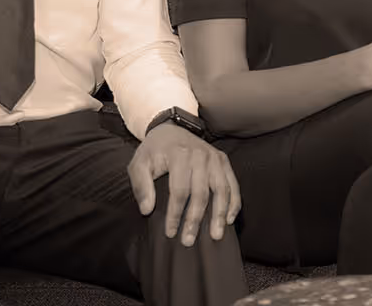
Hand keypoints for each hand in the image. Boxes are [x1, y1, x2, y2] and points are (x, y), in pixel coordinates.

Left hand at [129, 123, 239, 246]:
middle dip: (196, 220)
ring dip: (219, 214)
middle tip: (190, 241)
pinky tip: (229, 219)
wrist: (170, 130)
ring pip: (221, 190)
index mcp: (179, 155)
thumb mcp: (138, 164)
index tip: (170, 233)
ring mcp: (215, 157)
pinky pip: (233, 184)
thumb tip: (147, 210)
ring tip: (216, 235)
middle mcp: (201, 155)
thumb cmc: (154, 151)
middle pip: (202, 193)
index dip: (175, 214)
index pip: (179, 190)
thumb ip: (141, 186)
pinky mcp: (223, 160)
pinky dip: (233, 202)